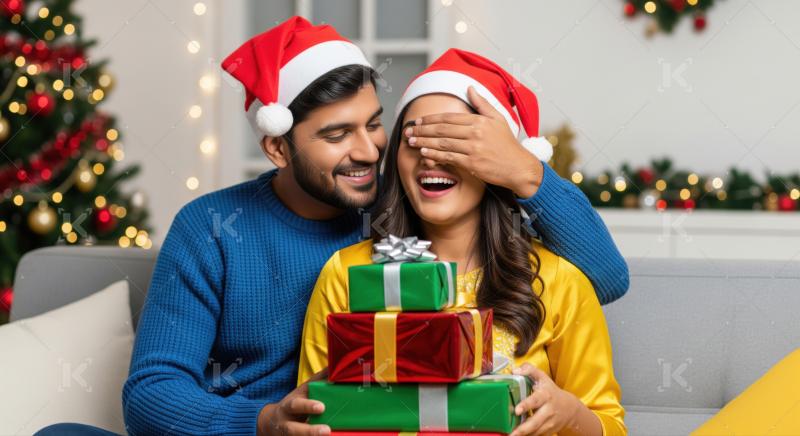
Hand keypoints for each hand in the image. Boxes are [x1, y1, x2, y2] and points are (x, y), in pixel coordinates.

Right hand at [257, 368, 329, 435]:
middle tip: (326, 430)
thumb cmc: (294, 403)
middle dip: (309, 431)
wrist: (270, 422)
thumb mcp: (302, 391)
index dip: (308, 406)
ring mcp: (288, 434)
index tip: (322, 407)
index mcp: (290, 406)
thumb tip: (334, 366)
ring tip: (326, 435)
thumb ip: (318, 380)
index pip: (297, 405)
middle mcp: (286, 423)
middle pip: (294, 429)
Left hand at [405, 86, 543, 197]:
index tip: (418, 121)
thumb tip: (469, 88)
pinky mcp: (472, 163)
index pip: (449, 117)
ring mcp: (473, 148)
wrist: (518, 166)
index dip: (431, 119)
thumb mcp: (498, 118)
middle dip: (422, 130)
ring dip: (424, 142)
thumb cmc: (508, 144)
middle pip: (442, 129)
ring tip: (411, 141)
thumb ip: (482, 103)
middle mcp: (475, 133)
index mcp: (479, 120)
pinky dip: (434, 155)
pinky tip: (424, 153)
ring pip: (442, 143)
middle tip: (408, 130)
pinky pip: (449, 157)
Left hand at [509, 364, 583, 435]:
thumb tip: (515, 370)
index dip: (526, 405)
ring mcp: (549, 423)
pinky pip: (536, 435)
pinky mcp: (548, 431)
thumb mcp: (542, 377)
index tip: (516, 410)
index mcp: (545, 395)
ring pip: (535, 431)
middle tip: (511, 434)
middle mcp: (548, 410)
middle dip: (523, 428)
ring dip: (523, 434)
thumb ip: (529, 370)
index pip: (535, 400)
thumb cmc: (550, 390)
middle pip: (535, 422)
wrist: (569, 408)